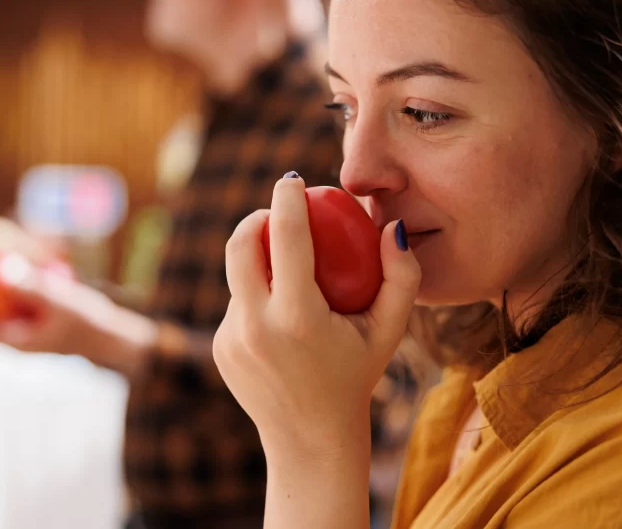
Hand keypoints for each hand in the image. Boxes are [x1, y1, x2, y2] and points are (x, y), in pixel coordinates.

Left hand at [0, 270, 157, 374]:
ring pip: (2, 313)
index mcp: (17, 344)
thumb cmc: (88, 322)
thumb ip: (32, 286)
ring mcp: (31, 333)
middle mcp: (20, 341)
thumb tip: (2, 268)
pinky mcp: (42, 324)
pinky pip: (20, 307)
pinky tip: (14, 269)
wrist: (115, 338)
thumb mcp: (60, 301)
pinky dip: (13, 291)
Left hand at [213, 175, 420, 463]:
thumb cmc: (358, 376)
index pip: (285, 237)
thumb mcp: (389, 331)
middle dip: (255, 217)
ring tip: (291, 270)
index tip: (293, 180)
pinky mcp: (220, 348)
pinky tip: (283, 318)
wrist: (311, 440)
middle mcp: (256, 326)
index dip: (286, 199)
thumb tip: (390, 226)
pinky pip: (237, 305)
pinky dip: (258, 297)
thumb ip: (401, 277)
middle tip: (277, 212)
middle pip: (239, 244)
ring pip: (238, 276)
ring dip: (260, 262)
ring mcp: (232, 339)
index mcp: (298, 318)